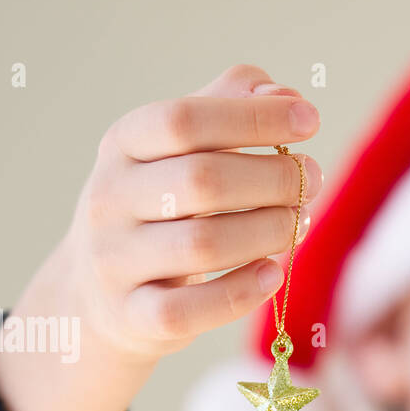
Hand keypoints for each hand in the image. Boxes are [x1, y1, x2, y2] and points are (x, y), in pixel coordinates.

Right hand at [0, 64, 322, 410]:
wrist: (95, 294)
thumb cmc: (158, 208)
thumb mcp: (177, 150)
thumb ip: (228, 109)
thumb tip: (285, 93)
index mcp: (122, 144)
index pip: (185, 120)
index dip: (253, 118)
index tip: (309, 120)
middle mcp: (109, 198)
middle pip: (202, 181)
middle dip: (273, 178)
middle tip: (313, 179)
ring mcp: (115, 261)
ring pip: (203, 244)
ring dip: (268, 232)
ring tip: (299, 223)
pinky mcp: (132, 317)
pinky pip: (190, 309)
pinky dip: (242, 291)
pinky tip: (274, 273)